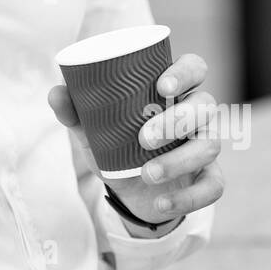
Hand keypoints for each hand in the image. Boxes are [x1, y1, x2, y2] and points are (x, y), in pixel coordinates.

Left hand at [48, 52, 224, 228]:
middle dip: (177, 120)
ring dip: (180, 160)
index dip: (185, 72)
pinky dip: (189, 197)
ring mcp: (205, 145)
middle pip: (207, 105)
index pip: (194, 67)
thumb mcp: (94, 129)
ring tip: (147, 174)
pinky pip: (214, 186)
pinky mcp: (209, 177)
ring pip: (211, 145)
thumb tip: (55, 93)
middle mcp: (196, 114)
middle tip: (144, 138)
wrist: (128, 191)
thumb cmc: (117, 144)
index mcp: (173, 91)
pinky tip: (162, 202)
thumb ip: (75, 111)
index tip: (161, 87)